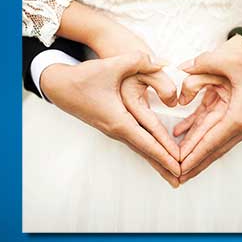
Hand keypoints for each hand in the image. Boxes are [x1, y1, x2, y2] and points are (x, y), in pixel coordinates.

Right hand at [40, 53, 181, 186]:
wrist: (59, 86)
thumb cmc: (84, 77)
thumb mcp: (112, 65)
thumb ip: (139, 61)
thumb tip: (162, 62)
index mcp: (119, 120)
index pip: (147, 141)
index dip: (165, 154)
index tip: (179, 166)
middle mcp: (116, 130)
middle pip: (145, 152)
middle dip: (163, 166)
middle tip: (182, 180)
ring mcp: (114, 130)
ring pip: (140, 149)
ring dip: (156, 161)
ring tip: (172, 175)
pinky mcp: (112, 127)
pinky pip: (135, 142)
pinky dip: (148, 151)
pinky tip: (156, 156)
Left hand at [176, 36, 241, 182]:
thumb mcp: (236, 62)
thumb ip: (206, 62)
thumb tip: (183, 66)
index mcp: (238, 118)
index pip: (210, 142)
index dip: (192, 156)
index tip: (179, 169)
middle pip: (212, 151)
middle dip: (194, 164)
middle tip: (176, 177)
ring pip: (216, 145)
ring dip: (199, 156)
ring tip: (183, 167)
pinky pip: (221, 134)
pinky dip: (206, 138)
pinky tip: (189, 136)